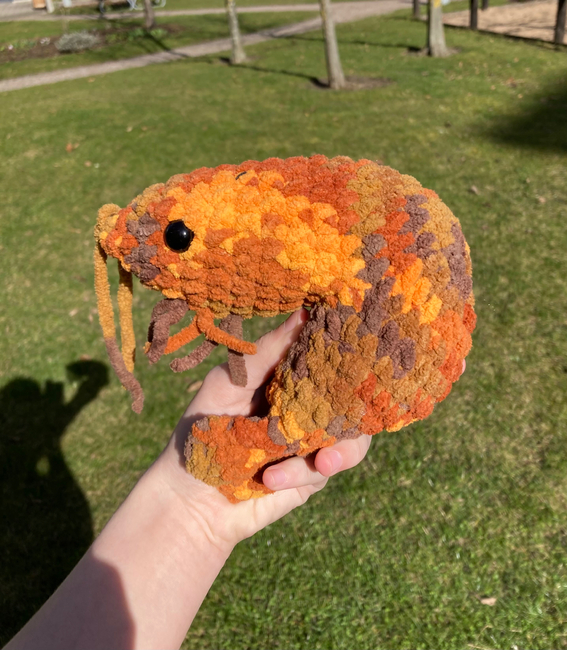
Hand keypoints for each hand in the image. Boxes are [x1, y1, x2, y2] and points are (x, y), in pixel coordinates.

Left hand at [154, 309, 371, 551]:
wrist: (187, 500)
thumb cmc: (198, 431)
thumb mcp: (227, 384)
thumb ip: (264, 354)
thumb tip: (304, 313)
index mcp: (288, 378)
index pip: (328, 358)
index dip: (348, 351)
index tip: (360, 342)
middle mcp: (305, 407)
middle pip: (353, 399)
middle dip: (357, 407)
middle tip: (348, 412)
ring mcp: (310, 442)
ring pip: (352, 439)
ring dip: (341, 450)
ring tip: (320, 462)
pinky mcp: (309, 477)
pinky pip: (322, 471)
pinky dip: (299, 474)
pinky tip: (270, 480)